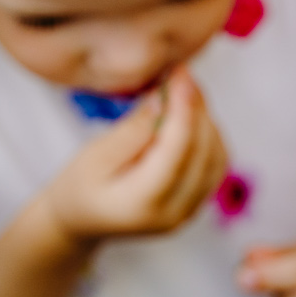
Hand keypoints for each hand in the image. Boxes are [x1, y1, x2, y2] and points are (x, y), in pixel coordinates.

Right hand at [42, 68, 227, 242]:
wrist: (82, 222)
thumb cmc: (79, 186)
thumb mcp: (96, 154)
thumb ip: (134, 129)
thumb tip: (166, 98)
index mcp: (142, 203)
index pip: (177, 151)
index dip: (184, 108)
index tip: (181, 73)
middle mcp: (174, 213)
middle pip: (203, 154)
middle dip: (198, 109)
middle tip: (183, 75)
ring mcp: (189, 212)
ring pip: (216, 158)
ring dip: (207, 121)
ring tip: (185, 91)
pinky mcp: (195, 204)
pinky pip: (215, 166)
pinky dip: (209, 136)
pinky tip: (191, 115)